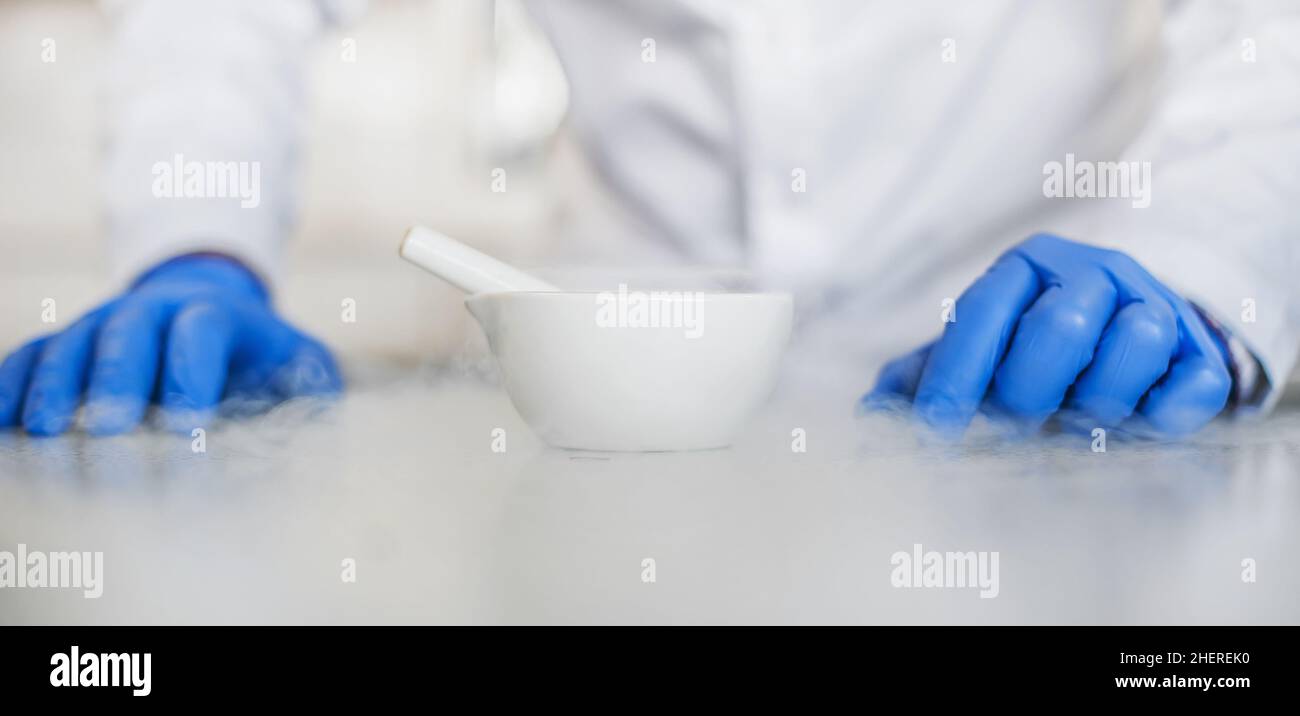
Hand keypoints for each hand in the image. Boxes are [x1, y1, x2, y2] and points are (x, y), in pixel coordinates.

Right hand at [0, 254, 341, 435]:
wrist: (211, 309)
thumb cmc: (265, 358)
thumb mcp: (304, 365)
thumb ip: (315, 389)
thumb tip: (321, 427)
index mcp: (218, 314)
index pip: (204, 330)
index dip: (194, 370)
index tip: (189, 424)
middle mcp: (152, 310)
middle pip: (128, 330)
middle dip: (118, 377)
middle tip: (112, 428)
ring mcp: (102, 322)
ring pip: (70, 341)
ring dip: (56, 384)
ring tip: (44, 432)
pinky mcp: (67, 343)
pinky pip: (30, 356)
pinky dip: (10, 384)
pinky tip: (1, 424)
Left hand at [864, 234, 1231, 436]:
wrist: (1127, 338)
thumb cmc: (1032, 350)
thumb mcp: (975, 351)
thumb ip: (920, 378)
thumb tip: (867, 415)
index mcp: (1027, 267)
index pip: (984, 312)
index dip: (956, 375)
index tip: (935, 429)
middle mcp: (1093, 274)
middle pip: (1060, 326)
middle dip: (1026, 390)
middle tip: (1012, 425)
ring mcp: (1154, 307)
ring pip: (1134, 341)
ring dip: (1096, 399)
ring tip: (1073, 422)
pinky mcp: (1199, 352)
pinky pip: (1192, 380)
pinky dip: (1162, 412)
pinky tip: (1134, 427)